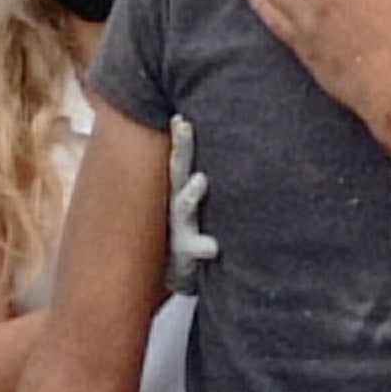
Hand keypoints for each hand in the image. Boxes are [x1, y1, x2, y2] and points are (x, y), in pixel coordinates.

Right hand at [166, 111, 217, 278]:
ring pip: (182, 208)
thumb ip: (198, 183)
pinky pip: (195, 249)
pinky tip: (214, 246)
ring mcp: (180, 229)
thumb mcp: (192, 208)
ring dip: (190, 194)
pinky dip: (204, 247)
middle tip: (183, 125)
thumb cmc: (189, 235)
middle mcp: (177, 206)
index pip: (180, 159)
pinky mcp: (186, 255)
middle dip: (182, 147)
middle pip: (178, 172)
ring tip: (202, 180)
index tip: (181, 115)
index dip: (181, 138)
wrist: (177, 276)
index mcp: (181, 191)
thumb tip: (208, 151)